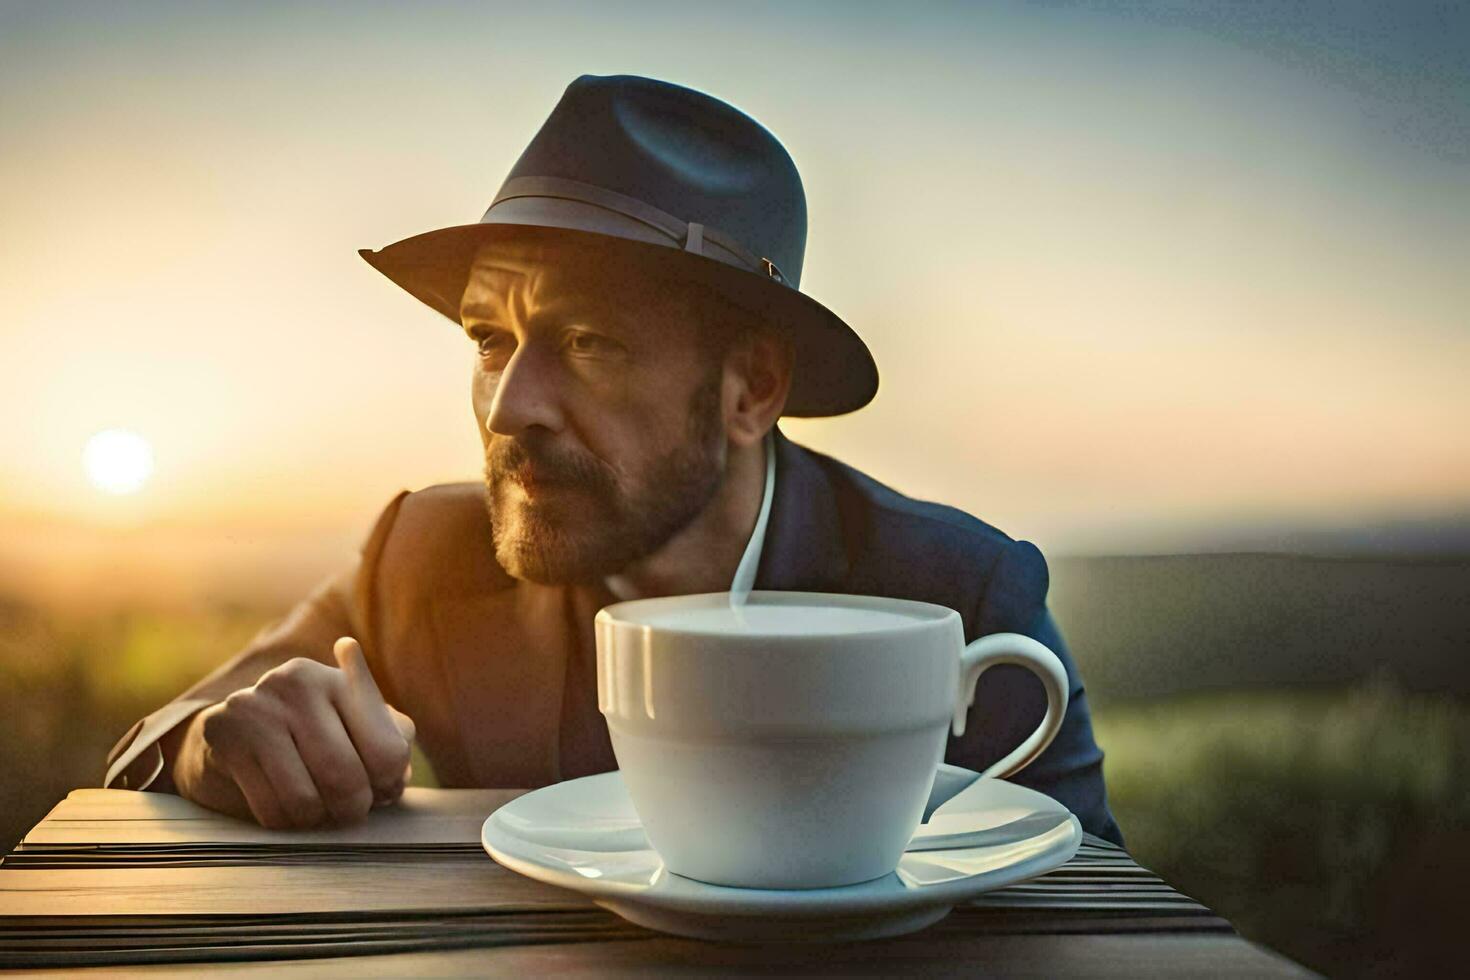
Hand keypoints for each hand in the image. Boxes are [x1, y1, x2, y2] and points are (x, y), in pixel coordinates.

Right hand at [171, 637, 416, 828]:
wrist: (231, 735)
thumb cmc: (312, 735)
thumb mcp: (357, 728)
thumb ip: (392, 742)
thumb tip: (397, 776)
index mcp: (338, 679)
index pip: (388, 750)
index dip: (389, 783)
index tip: (381, 789)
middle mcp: (297, 682)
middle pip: (346, 776)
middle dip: (354, 808)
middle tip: (349, 810)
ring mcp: (257, 707)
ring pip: (306, 800)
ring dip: (317, 819)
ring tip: (316, 807)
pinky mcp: (224, 735)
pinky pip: (270, 809)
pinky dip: (285, 822)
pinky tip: (285, 807)